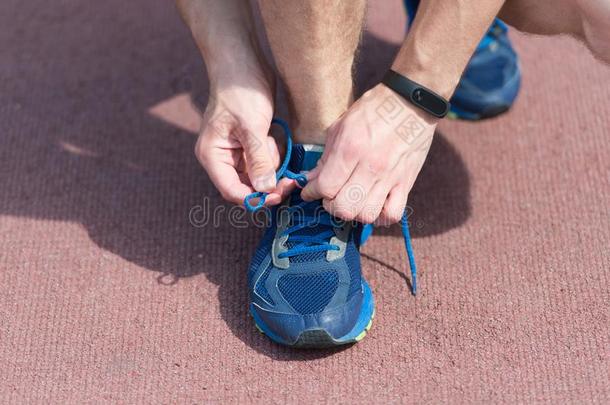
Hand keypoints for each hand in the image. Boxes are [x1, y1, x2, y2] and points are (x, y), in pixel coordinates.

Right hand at [195, 73, 293, 205]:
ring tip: (269, 138)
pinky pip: (263, 161)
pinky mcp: (248, 144)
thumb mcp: (252, 126)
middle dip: (267, 182)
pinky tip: (271, 135)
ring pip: (257, 175)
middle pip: (246, 186)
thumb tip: (265, 190)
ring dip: (270, 164)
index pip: (232, 191)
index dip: (255, 198)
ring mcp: (235, 152)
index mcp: (212, 155)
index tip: (278, 195)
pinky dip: (271, 153)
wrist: (243, 62)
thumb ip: (258, 160)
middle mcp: (221, 158)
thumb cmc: (241, 90)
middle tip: (289, 179)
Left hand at [301, 84, 436, 224]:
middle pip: (344, 208)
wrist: (411, 102)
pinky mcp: (406, 182)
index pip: (325, 187)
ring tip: (352, 201)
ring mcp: (390, 177)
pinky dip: (381, 216)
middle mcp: (370, 166)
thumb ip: (325, 158)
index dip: (311, 193)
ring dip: (355, 213)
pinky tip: (374, 205)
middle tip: (331, 196)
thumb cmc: (373, 110)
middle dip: (331, 206)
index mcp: (350, 149)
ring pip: (367, 215)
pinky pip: (393, 214)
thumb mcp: (340, 127)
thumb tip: (309, 180)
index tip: (310, 191)